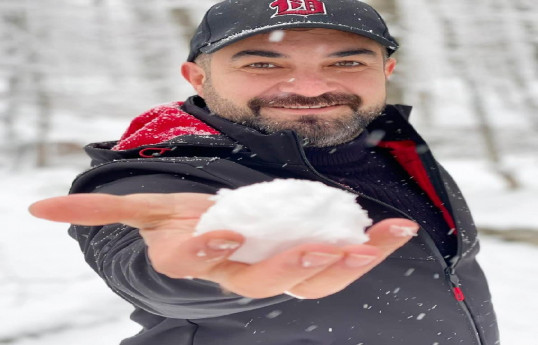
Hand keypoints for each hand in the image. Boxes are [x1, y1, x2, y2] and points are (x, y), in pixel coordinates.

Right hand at [30, 193, 418, 298]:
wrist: (216, 244)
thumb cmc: (181, 229)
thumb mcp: (146, 215)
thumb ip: (102, 213)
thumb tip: (43, 207)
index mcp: (205, 263)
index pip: (206, 263)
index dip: (213, 250)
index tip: (225, 231)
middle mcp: (243, 275)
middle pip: (268, 281)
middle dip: (292, 265)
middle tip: (319, 248)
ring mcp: (281, 271)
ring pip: (316, 278)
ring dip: (350, 260)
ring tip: (383, 238)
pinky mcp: (309, 261)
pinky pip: (342, 261)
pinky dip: (370, 248)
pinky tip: (396, 232)